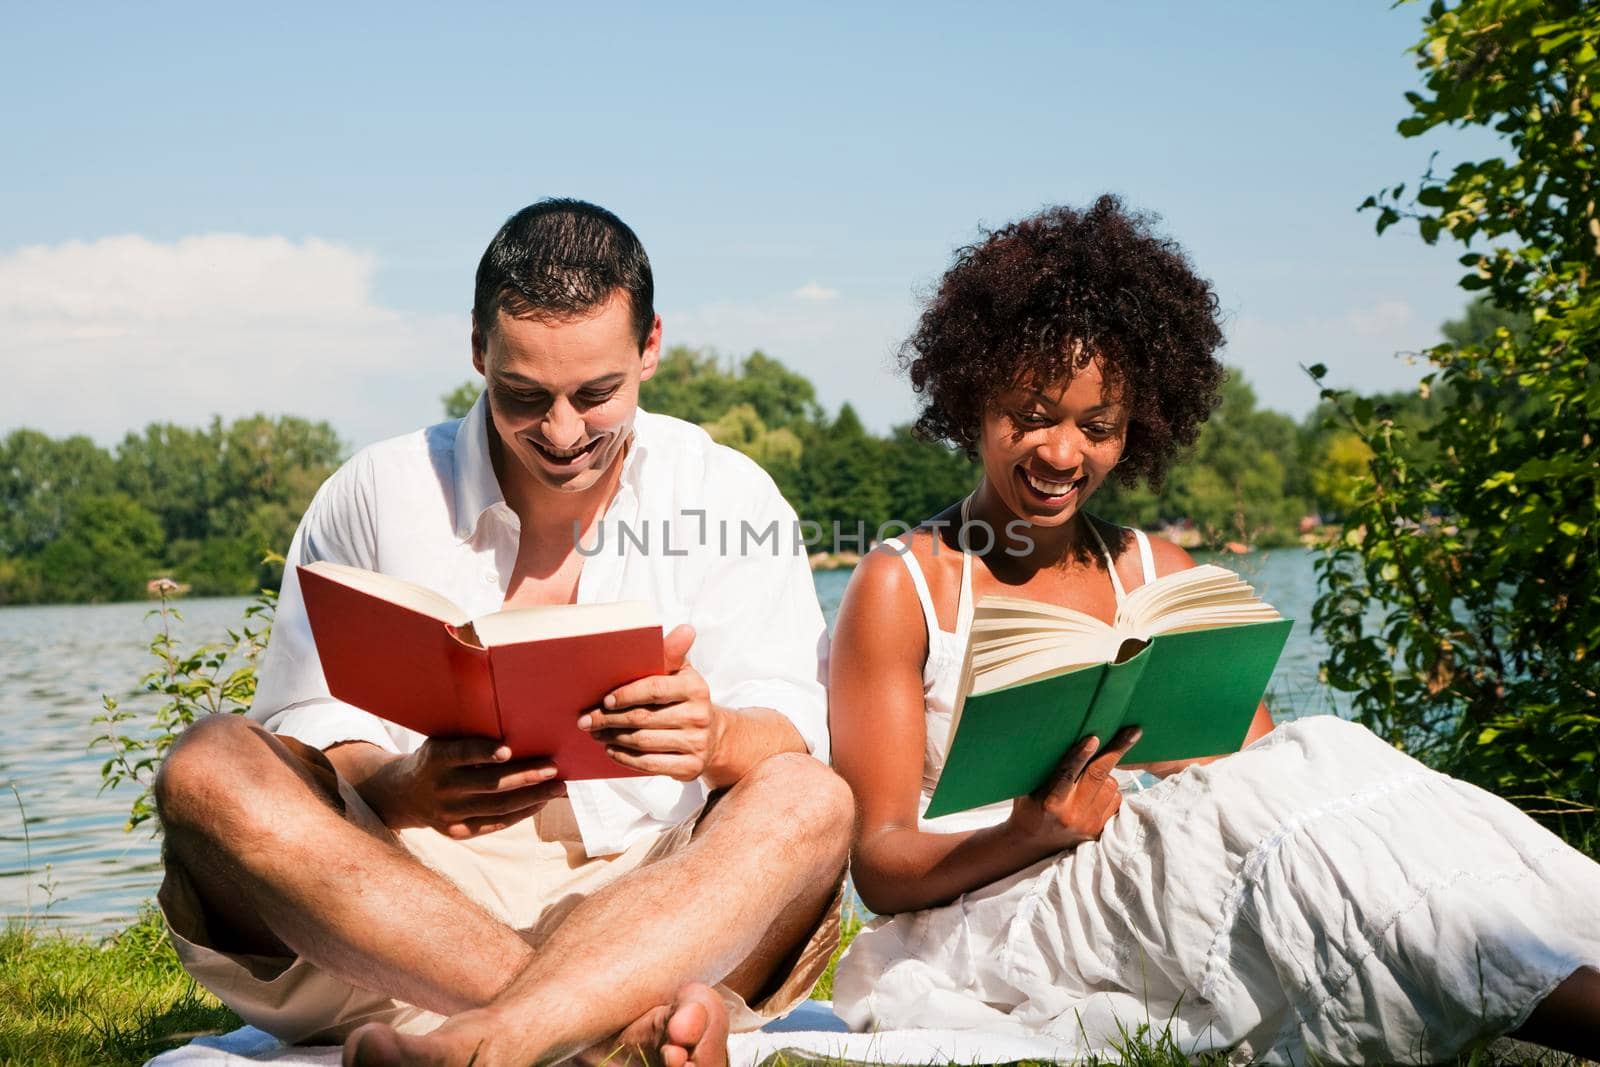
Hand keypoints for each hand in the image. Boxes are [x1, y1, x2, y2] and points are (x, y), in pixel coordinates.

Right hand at [368, 736, 564, 838]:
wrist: (404, 794)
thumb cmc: (437, 757)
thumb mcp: (441, 740)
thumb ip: (469, 735)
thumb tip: (515, 725)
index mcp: (435, 758)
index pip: (461, 754)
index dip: (483, 752)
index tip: (508, 750)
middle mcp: (441, 787)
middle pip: (489, 784)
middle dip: (525, 776)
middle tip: (553, 767)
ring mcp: (448, 814)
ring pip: (497, 807)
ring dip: (532, 797)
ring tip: (557, 787)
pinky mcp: (457, 832)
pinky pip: (495, 824)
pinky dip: (521, 813)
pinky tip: (540, 802)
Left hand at [579, 624, 725, 781]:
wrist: (713, 735)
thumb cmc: (685, 698)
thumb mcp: (681, 673)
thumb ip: (673, 653)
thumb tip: (685, 629)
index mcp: (696, 687)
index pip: (654, 689)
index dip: (626, 695)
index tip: (604, 700)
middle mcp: (699, 716)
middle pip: (644, 718)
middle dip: (609, 720)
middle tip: (586, 720)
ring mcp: (696, 744)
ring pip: (643, 742)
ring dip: (613, 738)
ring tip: (596, 733)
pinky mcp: (691, 768)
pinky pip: (650, 764)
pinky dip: (626, 758)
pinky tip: (612, 750)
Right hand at [1003, 726, 1141, 855]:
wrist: (1032, 843)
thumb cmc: (1029, 807)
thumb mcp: (1031, 787)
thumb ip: (1048, 769)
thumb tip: (1072, 740)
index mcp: (1050, 801)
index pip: (1067, 774)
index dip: (1080, 755)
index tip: (1094, 738)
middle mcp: (1071, 814)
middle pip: (1098, 776)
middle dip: (1117, 750)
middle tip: (1133, 731)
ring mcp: (1088, 824)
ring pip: (1110, 786)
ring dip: (1106, 774)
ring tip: (1090, 778)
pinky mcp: (1099, 830)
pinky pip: (1115, 801)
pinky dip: (1109, 791)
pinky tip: (1096, 792)